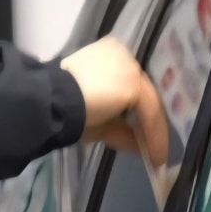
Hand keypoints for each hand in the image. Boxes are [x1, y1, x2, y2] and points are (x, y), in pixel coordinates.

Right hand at [61, 37, 168, 166]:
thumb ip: (118, 127)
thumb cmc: (65, 107)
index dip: (136, 111)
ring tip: (156, 156)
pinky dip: (155, 135)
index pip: (129, 84)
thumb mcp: (96, 118)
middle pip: (143, 92)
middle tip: (152, 147)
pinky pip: (150, 113)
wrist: (54, 102)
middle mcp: (121, 55)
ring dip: (153, 132)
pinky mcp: (134, 83)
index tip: (141, 133)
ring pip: (149, 103)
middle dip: (147, 123)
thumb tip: (138, 145)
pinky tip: (155, 154)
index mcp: (107, 55)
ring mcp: (129, 67)